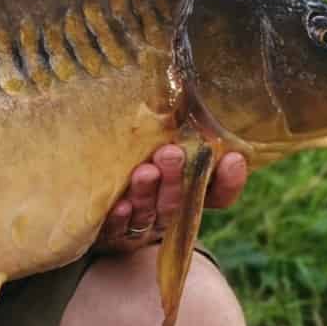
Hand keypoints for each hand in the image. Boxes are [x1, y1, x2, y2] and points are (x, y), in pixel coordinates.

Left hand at [93, 145, 247, 253]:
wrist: (92, 203)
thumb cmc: (131, 164)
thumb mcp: (156, 150)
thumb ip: (171, 135)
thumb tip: (179, 90)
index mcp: (186, 197)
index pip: (218, 195)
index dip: (229, 181)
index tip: (234, 158)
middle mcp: (166, 214)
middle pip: (178, 201)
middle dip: (175, 178)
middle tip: (171, 153)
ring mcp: (139, 227)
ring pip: (149, 212)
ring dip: (148, 192)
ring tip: (145, 171)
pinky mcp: (111, 235)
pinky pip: (117, 228)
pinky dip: (120, 217)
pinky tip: (120, 204)